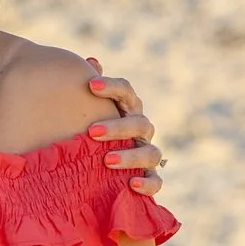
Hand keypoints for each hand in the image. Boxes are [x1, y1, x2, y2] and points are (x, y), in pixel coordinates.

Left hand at [81, 58, 164, 196]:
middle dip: (117, 127)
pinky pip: (156, 182)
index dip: (111, 86)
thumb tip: (92, 61)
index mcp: (127, 109)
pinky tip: (130, 183)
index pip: (127, 92)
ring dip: (130, 155)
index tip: (91, 85)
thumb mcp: (88, 109)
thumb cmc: (91, 129)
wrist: (99, 166)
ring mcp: (147, 154)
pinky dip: (147, 183)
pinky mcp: (149, 179)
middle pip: (139, 123)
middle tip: (92, 132)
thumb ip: (90, 86)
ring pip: (151, 153)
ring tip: (106, 161)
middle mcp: (141, 130)